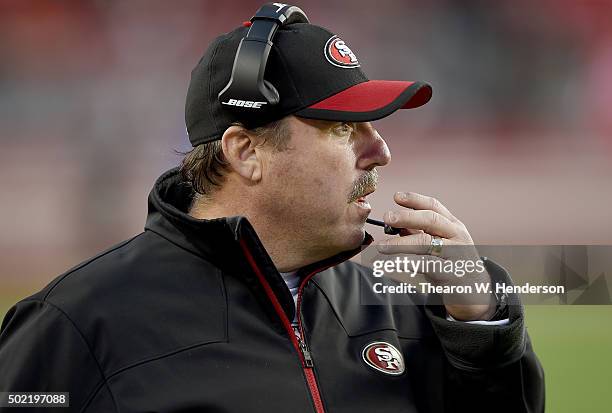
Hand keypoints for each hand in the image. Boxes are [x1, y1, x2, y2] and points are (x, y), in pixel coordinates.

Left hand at [376, 192, 495, 320]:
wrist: (474, 290)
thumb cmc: (451, 262)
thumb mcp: (441, 242)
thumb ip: (420, 232)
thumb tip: (394, 225)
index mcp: (453, 225)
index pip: (434, 206)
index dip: (415, 199)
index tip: (396, 196)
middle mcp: (456, 236)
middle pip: (431, 220)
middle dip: (407, 217)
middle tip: (387, 217)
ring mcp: (455, 254)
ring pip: (425, 243)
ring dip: (400, 243)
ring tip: (382, 246)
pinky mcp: (450, 274)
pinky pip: (425, 266)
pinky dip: (408, 264)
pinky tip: (394, 264)